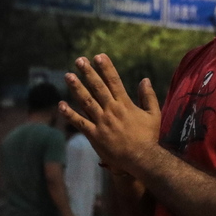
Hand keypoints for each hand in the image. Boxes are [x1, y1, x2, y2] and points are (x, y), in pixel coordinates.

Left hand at [61, 54, 161, 172]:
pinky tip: (61, 105)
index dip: (106, 68)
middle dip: (88, 73)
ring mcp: (101, 122)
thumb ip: (148, 96)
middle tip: (79, 60)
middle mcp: (111, 110)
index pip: (114, 81)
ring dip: (76, 88)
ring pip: (86, 102)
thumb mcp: (154, 114)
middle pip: (98, 87)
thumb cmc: (149, 137)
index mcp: (125, 104)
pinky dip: (70, 114)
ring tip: (68, 76)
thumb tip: (144, 79)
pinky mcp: (95, 135)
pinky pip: (80, 123)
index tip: (98, 56)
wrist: (141, 158)